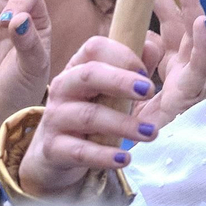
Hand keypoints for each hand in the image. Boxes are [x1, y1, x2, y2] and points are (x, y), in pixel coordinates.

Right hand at [19, 36, 158, 197]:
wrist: (56, 155)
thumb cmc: (92, 115)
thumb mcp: (111, 92)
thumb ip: (133, 71)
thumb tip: (152, 46)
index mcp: (78, 67)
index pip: (95, 48)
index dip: (123, 56)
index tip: (147, 73)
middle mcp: (63, 87)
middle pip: (89, 74)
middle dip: (121, 80)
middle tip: (150, 90)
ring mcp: (55, 118)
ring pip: (89, 116)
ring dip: (123, 124)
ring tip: (151, 133)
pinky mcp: (53, 149)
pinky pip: (80, 151)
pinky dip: (104, 155)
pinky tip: (125, 158)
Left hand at [135, 0, 205, 128]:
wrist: (161, 166)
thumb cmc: (147, 137)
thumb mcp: (132, 99)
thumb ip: (130, 73)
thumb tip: (123, 46)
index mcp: (171, 73)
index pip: (165, 36)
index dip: (160, 14)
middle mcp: (185, 72)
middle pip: (180, 28)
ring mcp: (193, 80)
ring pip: (195, 36)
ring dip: (191, 5)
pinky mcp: (197, 93)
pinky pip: (202, 65)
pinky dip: (203, 44)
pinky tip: (201, 23)